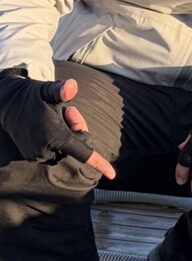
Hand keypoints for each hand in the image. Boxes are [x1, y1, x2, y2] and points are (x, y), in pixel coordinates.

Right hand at [0, 73, 114, 176]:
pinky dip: (55, 140)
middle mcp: (47, 150)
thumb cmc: (33, 96)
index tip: (113, 175)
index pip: (83, 153)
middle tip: (69, 110)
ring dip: (65, 134)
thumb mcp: (48, 91)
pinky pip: (53, 150)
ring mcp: (38, 155)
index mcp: (57, 137)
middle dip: (76, 129)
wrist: (8, 104)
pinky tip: (47, 126)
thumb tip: (72, 85)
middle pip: (77, 145)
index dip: (99, 163)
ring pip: (65, 148)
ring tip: (56, 117)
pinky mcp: (32, 156)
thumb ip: (61, 90)